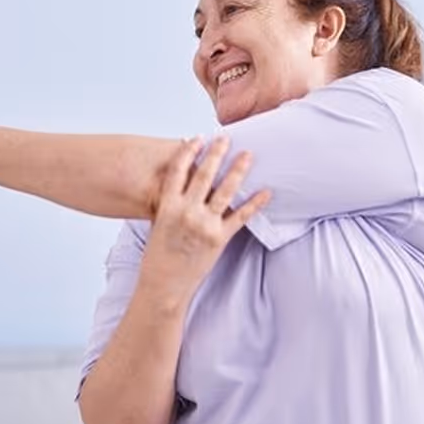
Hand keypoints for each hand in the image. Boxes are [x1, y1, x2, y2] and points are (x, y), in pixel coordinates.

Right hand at [138, 135, 270, 306]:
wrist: (163, 285)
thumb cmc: (158, 256)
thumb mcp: (158, 224)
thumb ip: (171, 203)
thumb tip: (186, 184)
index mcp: (167, 206)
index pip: (178, 171)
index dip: (188, 151)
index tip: (197, 138)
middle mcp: (186, 212)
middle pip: (204, 175)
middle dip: (216, 154)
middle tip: (225, 138)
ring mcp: (204, 225)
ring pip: (225, 191)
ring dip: (238, 171)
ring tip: (247, 155)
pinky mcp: (219, 240)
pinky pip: (240, 217)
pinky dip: (254, 203)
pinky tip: (265, 191)